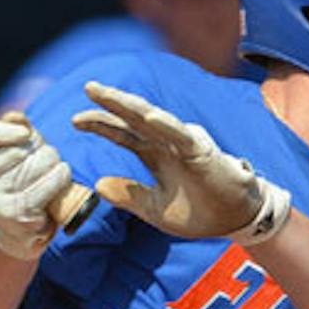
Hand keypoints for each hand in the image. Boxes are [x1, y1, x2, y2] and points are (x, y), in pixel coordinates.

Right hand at [0, 113, 69, 260]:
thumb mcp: (1, 149)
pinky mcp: (20, 214)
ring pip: (41, 161)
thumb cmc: (9, 177)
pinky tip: (58, 178)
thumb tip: (16, 117)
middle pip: (19, 148)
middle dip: (38, 145)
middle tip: (37, 156)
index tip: (25, 132)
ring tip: (47, 169)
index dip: (2, 131)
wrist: (14, 230)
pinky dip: (62, 175)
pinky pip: (52, 180)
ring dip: (53, 159)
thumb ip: (8, 127)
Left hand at [71, 82, 289, 243]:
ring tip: (106, 94)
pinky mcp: (202, 152)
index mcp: (154, 154)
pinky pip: (181, 135)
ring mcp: (183, 144)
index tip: (74, 120)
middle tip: (88, 87)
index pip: (122, 134)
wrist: (234, 221)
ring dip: (130, 105)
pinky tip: (147, 115)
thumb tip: (98, 185)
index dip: (100, 125)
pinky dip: (165, 124)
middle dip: (110, 102)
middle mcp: (166, 143)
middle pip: (133, 118)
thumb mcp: (155, 209)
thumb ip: (128, 196)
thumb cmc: (198, 212)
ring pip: (153, 118)